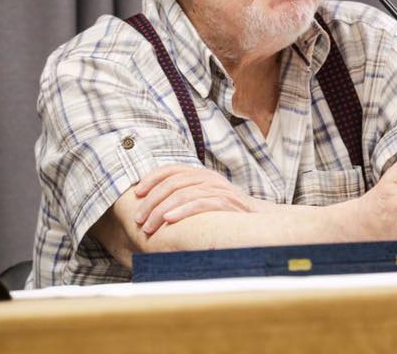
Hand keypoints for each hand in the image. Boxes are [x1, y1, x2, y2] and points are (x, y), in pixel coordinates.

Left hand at [133, 164, 260, 233]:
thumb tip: (155, 207)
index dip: (151, 179)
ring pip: (183, 193)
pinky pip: (201, 204)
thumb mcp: (206, 199)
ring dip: (161, 210)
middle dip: (151, 201)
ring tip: (148, 227)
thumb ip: (187, 197)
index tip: (136, 194)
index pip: (172, 169)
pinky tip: (168, 220)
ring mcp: (219, 189)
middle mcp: (209, 178)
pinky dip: (182, 211)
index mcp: (202, 175)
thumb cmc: (229, 214)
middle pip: (173, 183)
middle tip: (139, 219)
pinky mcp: (227, 203)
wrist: (260, 220)